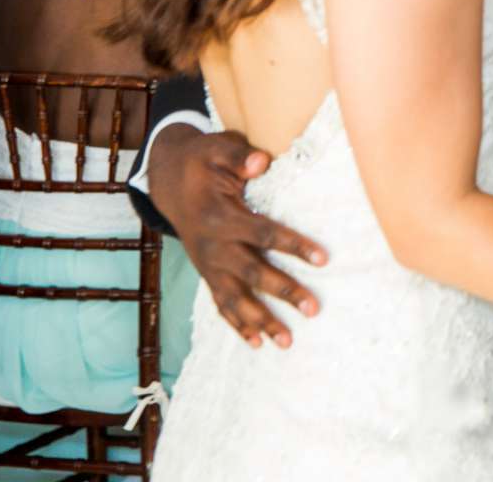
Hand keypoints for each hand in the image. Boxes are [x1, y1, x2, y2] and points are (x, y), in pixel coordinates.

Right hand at [147, 124, 326, 346]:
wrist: (169, 180)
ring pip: (236, 298)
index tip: (323, 258)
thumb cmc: (203, 161)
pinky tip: (257, 344)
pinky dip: (237, 325)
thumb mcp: (217, 148)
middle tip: (313, 308)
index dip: (293, 245)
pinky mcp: (207, 273)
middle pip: (252, 273)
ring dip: (261, 321)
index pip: (263, 234)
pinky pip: (220, 304)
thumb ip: (240, 156)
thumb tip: (261, 162)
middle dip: (283, 291)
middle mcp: (213, 247)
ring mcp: (209, 264)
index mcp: (220, 217)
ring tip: (288, 341)